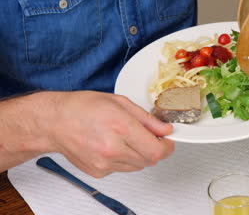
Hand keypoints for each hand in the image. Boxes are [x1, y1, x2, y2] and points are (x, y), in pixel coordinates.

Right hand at [42, 91, 173, 177]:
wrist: (54, 122)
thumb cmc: (82, 107)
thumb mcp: (120, 102)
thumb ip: (147, 119)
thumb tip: (165, 129)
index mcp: (120, 127)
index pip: (156, 149)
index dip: (168, 146)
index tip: (168, 141)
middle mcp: (112, 148)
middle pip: (150, 160)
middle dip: (155, 149)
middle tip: (150, 137)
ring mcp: (104, 163)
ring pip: (138, 166)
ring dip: (140, 154)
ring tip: (126, 138)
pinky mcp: (98, 172)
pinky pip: (123, 169)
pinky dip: (125, 159)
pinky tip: (113, 145)